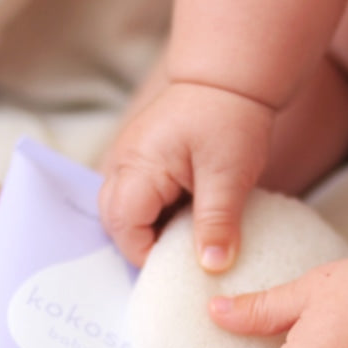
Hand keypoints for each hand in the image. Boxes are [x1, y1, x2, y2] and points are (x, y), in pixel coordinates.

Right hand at [98, 81, 273, 268]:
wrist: (231, 79)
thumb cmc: (231, 118)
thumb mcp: (229, 174)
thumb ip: (217, 222)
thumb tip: (212, 267)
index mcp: (138, 166)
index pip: (124, 226)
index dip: (147, 253)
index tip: (182, 268)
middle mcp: (124, 163)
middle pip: (116, 221)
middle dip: (144, 245)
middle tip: (182, 260)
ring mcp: (130, 161)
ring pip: (126, 212)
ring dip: (153, 230)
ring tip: (188, 240)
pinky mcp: (144, 161)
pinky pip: (140, 199)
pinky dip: (159, 216)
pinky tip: (188, 220)